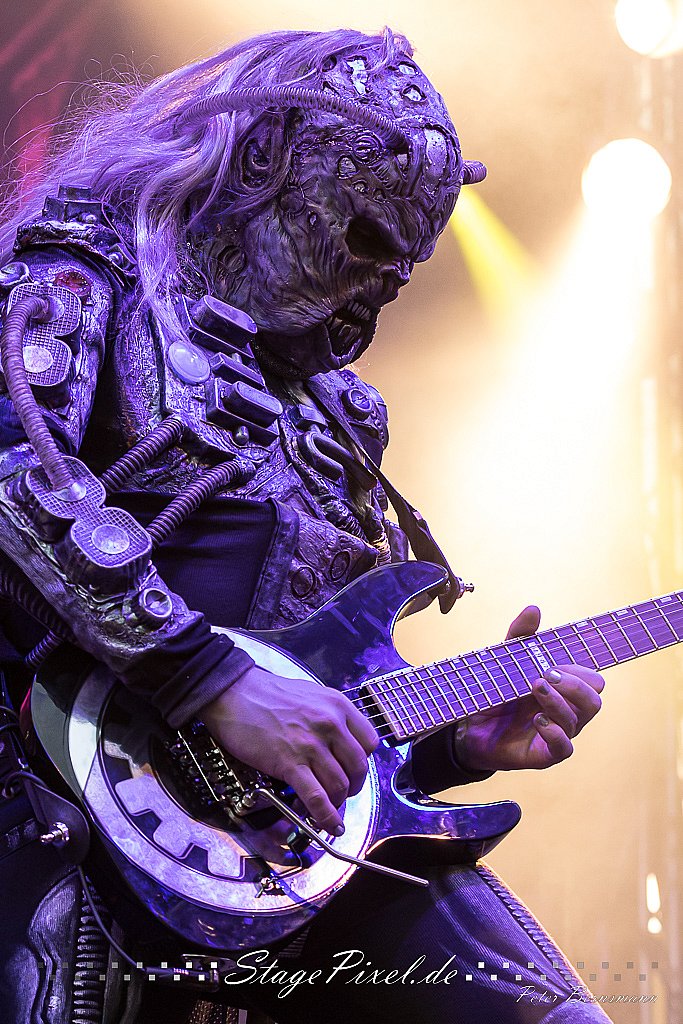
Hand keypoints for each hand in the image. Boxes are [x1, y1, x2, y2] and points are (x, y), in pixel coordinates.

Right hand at [200, 666, 377, 834]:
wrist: (234, 693)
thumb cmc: (267, 693)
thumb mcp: (311, 695)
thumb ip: (330, 716)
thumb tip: (339, 743)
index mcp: (337, 706)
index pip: (369, 742)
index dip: (363, 761)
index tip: (354, 769)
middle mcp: (330, 724)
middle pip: (358, 767)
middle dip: (353, 787)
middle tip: (343, 792)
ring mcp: (311, 745)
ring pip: (340, 786)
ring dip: (337, 803)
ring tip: (330, 807)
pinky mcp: (290, 763)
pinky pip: (317, 798)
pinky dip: (326, 817)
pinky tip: (329, 825)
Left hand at [455, 606, 603, 772]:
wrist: (469, 727)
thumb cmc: (495, 694)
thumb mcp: (506, 661)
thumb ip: (520, 636)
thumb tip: (534, 609)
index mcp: (564, 691)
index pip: (592, 680)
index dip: (581, 670)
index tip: (555, 662)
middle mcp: (566, 713)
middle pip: (594, 700)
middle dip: (575, 684)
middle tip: (547, 674)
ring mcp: (557, 735)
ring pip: (579, 720)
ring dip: (559, 701)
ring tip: (535, 688)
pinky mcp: (543, 755)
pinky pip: (564, 749)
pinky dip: (556, 733)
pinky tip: (539, 719)